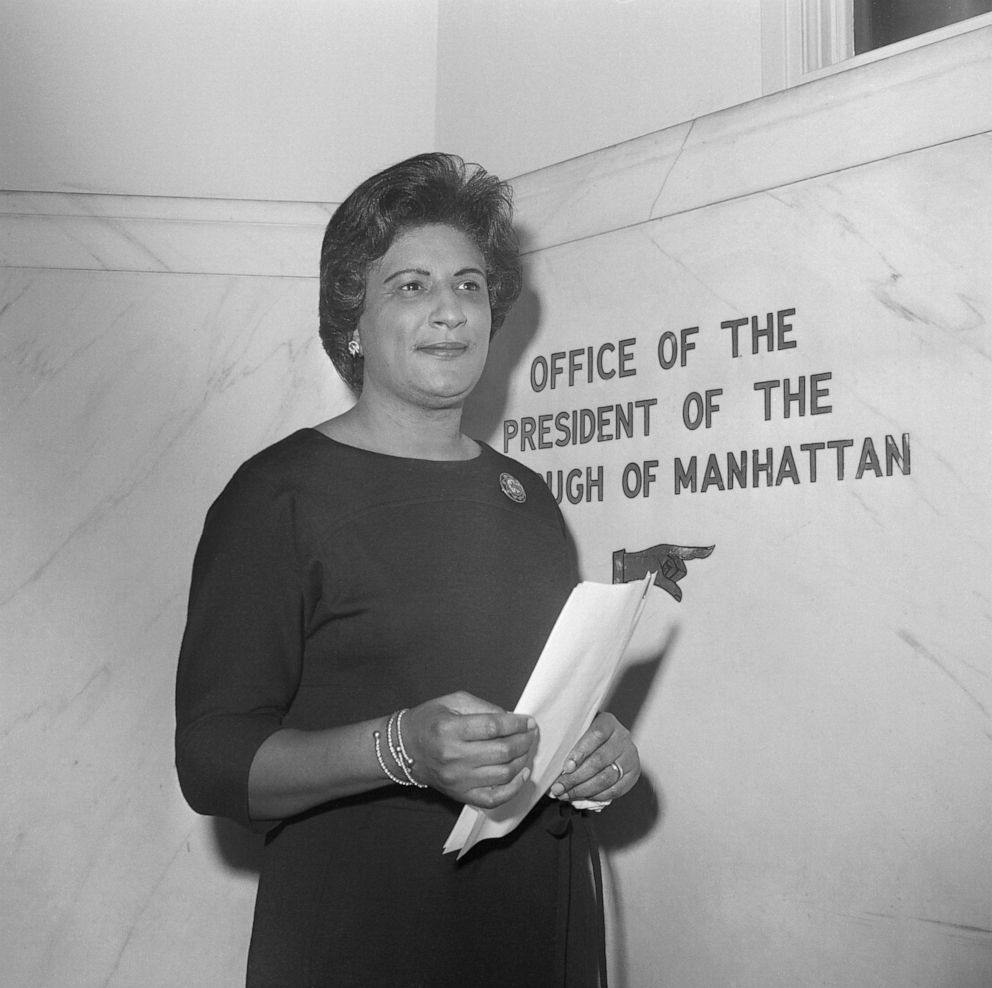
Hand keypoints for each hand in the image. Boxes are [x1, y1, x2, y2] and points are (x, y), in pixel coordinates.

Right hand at [402, 692, 538, 809]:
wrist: (405, 749)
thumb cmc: (430, 721)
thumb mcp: (452, 701)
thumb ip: (483, 707)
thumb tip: (511, 718)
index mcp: (450, 729)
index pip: (493, 727)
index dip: (516, 723)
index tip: (528, 721)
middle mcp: (453, 757)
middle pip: (502, 751)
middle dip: (524, 741)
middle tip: (530, 733)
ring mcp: (457, 780)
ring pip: (503, 774)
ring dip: (522, 760)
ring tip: (526, 749)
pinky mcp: (460, 795)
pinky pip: (494, 798)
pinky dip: (514, 788)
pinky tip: (521, 774)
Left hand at [548, 712, 639, 801]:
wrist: (609, 740)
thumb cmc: (587, 735)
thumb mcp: (580, 728)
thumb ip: (568, 739)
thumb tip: (550, 756)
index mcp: (608, 722)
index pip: (596, 735)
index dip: (580, 752)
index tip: (566, 767)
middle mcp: (622, 737)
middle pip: (600, 760)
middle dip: (576, 777)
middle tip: (558, 787)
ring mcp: (630, 755)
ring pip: (607, 777)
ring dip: (584, 789)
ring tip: (566, 794)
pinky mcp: (634, 773)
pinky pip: (616, 789)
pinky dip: (597, 795)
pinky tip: (583, 795)